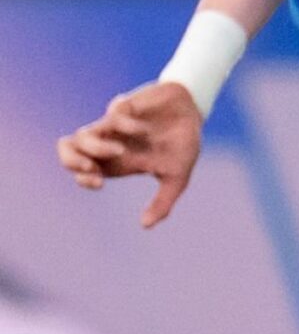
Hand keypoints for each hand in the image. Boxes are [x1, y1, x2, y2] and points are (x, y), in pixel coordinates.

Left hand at [57, 81, 204, 228]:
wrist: (194, 112)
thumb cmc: (184, 145)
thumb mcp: (177, 177)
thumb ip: (163, 202)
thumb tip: (145, 226)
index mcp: (118, 162)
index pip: (82, 171)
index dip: (82, 179)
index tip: (99, 184)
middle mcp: (110, 144)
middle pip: (68, 151)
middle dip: (72, 161)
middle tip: (90, 168)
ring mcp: (114, 126)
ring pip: (82, 135)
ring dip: (96, 147)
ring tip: (120, 151)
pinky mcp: (124, 107)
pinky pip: (112, 116)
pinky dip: (125, 127)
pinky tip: (144, 130)